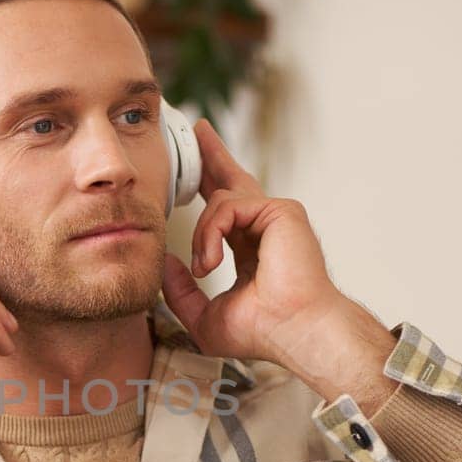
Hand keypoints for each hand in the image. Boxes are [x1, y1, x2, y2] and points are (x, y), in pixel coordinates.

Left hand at [158, 120, 398, 410]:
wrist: (296, 332)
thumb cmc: (262, 332)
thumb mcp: (205, 317)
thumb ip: (181, 292)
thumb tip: (165, 261)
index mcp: (251, 247)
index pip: (225, 210)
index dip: (207, 189)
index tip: (189, 177)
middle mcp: (265, 226)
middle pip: (232, 179)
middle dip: (212, 154)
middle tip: (198, 129)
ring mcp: (275, 215)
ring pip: (218, 202)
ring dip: (201, 237)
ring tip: (203, 267)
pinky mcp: (281, 210)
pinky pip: (227, 206)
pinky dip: (211, 233)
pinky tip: (211, 261)